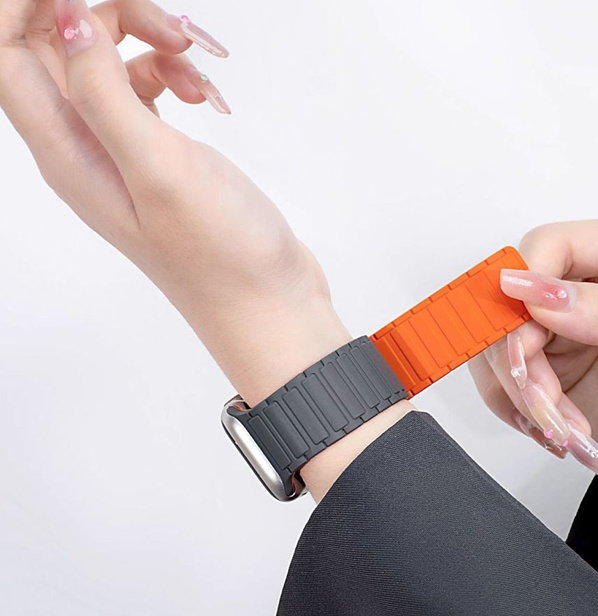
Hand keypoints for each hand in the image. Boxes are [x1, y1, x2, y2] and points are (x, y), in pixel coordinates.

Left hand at [1, 0, 410, 501]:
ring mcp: (125, 155)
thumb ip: (103, 93)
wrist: (268, 301)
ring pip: (108, 63)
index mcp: (68, 155)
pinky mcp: (161, 158)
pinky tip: (209, 97)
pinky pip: (148, 91)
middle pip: (59, 49)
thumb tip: (64, 22)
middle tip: (173, 30)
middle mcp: (86, 152)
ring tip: (201, 68)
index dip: (27, 8)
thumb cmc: (220, 256)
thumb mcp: (160, 170)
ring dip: (150, 44)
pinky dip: (176, 76)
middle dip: (109, 17)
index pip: (8, 55)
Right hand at [470, 222, 597, 534]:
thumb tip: (537, 291)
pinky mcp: (546, 365)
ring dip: (521, 392)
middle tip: (546, 400)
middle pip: (514, 298)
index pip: (552, 245)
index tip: (524, 336)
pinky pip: (499, 376)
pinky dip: (517, 408)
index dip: (526, 285)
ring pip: (498, 341)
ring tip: (565, 427)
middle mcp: (594, 286)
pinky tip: (556, 427)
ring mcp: (564, 327)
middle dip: (522, 358)